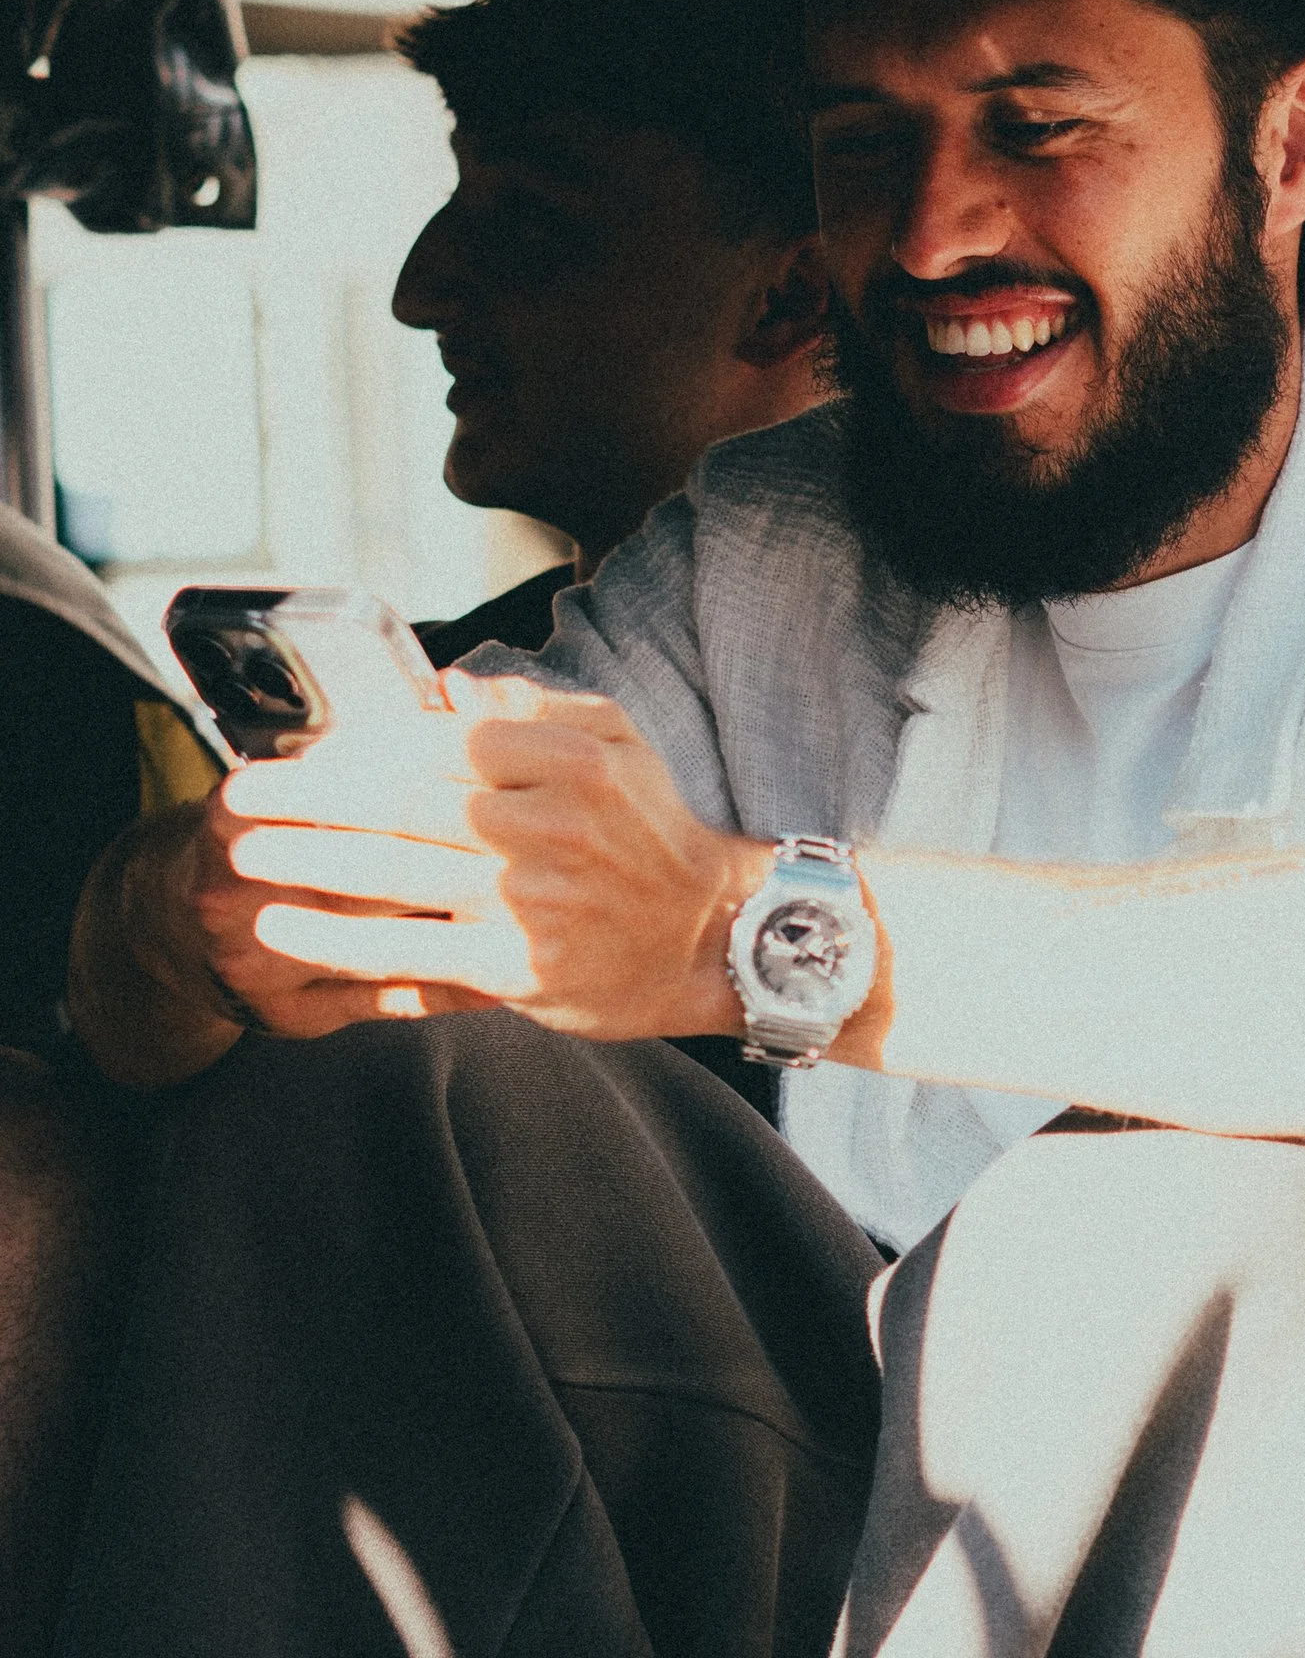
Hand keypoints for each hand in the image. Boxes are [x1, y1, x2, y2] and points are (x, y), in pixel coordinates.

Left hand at [221, 678, 772, 1039]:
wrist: (713, 939)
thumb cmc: (652, 835)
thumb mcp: (617, 741)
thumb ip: (530, 704)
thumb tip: (442, 688)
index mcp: (568, 763)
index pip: (436, 742)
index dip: (354, 748)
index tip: (300, 753)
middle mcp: (548, 829)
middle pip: (398, 804)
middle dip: (304, 798)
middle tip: (239, 795)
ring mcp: (530, 903)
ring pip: (391, 875)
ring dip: (303, 864)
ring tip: (242, 854)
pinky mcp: (517, 969)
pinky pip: (408, 952)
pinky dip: (336, 941)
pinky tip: (283, 931)